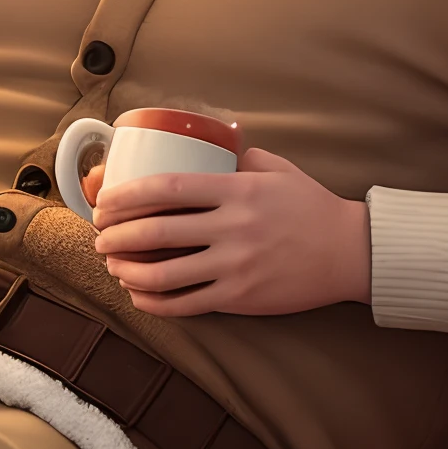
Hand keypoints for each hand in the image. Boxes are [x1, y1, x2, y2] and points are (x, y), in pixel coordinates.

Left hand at [89, 148, 370, 317]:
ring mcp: (236, 266)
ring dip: (128, 272)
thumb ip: (239, 157)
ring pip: (165, 274)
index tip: (105, 200)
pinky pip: (187, 304)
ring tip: (113, 266)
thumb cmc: (309, 205)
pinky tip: (140, 296)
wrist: (348, 252)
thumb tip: (206, 143)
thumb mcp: (276, 168)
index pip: (168, 188)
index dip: (127, 195)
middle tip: (99, 235)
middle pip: (157, 232)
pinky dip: (155, 302)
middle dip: (117, 235)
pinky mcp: (241, 297)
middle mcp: (233, 228)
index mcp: (237, 190)